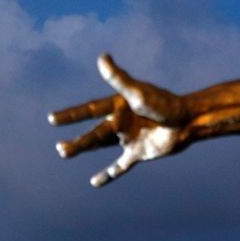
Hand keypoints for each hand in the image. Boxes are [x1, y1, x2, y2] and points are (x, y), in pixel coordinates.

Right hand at [48, 54, 192, 187]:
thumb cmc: (164, 104)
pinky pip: (120, 166)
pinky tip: (95, 182)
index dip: (72, 115)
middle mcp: (121, 121)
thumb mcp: (138, 92)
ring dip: (83, 149)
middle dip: (77, 142)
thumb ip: (119, 79)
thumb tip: (102, 57)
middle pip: (94, 132)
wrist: (187, 122)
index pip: (90, 110)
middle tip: (60, 149)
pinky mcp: (138, 153)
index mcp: (119, 106)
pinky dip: (108, 174)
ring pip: (100, 145)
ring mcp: (128, 138)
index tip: (52, 119)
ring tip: (63, 152)